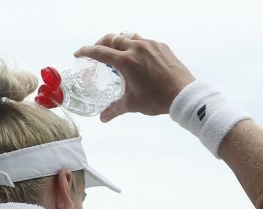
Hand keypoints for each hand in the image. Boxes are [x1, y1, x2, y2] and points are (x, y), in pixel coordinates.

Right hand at [74, 33, 194, 121]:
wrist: (183, 94)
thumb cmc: (156, 99)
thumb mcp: (132, 104)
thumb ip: (114, 109)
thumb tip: (103, 118)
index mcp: (126, 61)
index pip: (100, 51)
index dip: (86, 51)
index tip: (79, 54)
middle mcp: (136, 48)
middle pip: (112, 38)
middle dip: (101, 43)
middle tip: (96, 51)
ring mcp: (150, 45)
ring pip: (129, 36)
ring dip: (119, 41)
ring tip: (116, 51)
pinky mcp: (161, 46)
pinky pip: (144, 41)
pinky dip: (136, 45)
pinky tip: (137, 57)